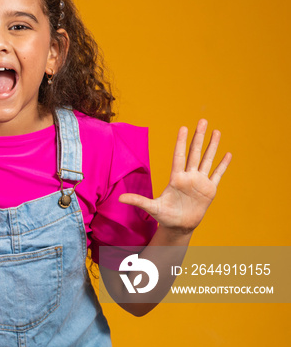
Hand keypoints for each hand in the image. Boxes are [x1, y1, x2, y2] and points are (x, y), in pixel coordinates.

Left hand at [119, 119, 231, 235]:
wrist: (179, 226)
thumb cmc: (164, 216)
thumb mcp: (151, 208)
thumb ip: (138, 201)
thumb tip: (119, 199)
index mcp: (176, 178)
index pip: (179, 156)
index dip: (181, 142)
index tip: (183, 127)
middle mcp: (189, 176)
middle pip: (194, 153)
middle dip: (198, 137)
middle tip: (202, 120)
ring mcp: (200, 182)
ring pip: (207, 160)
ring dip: (212, 146)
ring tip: (217, 131)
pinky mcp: (210, 190)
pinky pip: (217, 174)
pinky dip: (223, 165)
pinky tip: (227, 154)